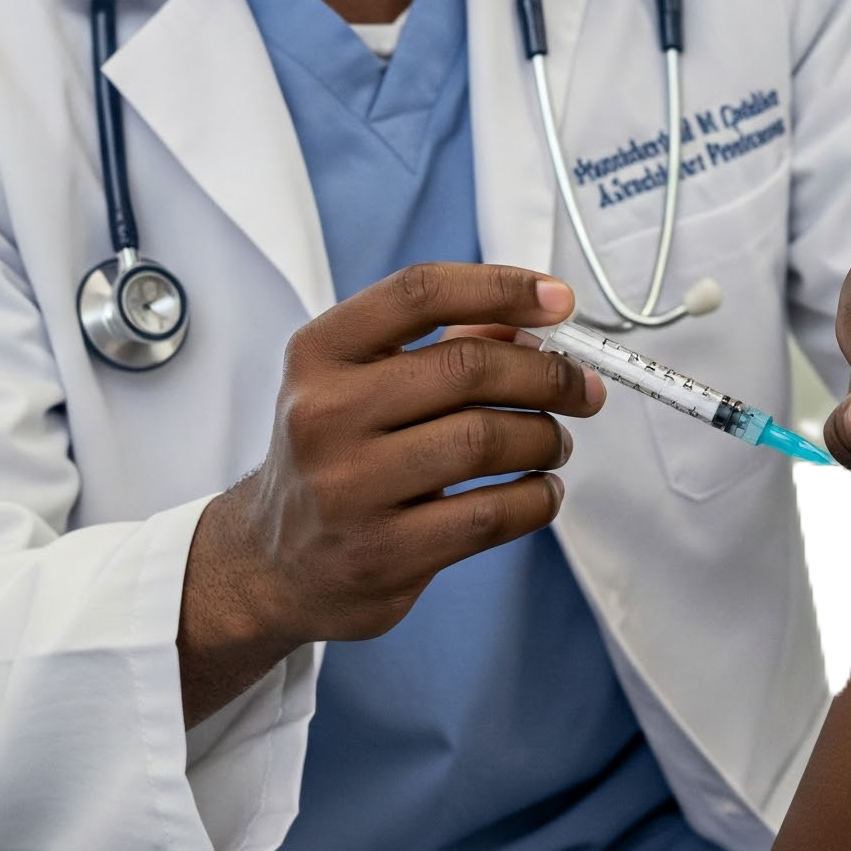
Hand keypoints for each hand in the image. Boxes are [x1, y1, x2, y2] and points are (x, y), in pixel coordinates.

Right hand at [178, 264, 604, 724]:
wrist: (269, 562)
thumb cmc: (333, 456)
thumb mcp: (358, 383)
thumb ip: (438, 345)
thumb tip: (529, 325)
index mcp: (320, 353)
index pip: (420, 293)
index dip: (503, 288)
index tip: (560, 299)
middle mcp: (326, 414)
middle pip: (467, 368)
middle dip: (547, 374)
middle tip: (581, 388)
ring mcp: (350, 489)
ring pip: (485, 441)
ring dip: (544, 437)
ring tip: (554, 442)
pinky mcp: (383, 554)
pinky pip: (489, 515)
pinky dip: (535, 499)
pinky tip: (539, 491)